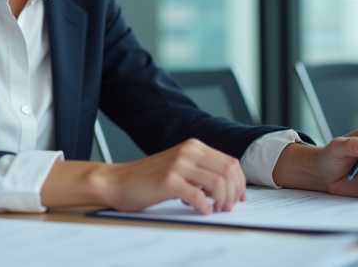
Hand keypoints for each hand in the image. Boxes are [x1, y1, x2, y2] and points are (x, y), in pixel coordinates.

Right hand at [92, 139, 244, 213]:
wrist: (117, 181)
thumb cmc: (148, 179)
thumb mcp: (179, 167)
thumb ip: (201, 172)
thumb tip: (229, 189)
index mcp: (193, 146)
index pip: (230, 162)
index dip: (240, 183)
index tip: (238, 198)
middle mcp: (188, 151)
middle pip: (229, 171)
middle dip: (234, 193)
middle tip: (228, 207)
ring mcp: (178, 164)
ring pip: (218, 183)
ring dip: (222, 201)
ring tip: (215, 210)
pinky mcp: (168, 180)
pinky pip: (199, 197)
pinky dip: (205, 208)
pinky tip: (201, 211)